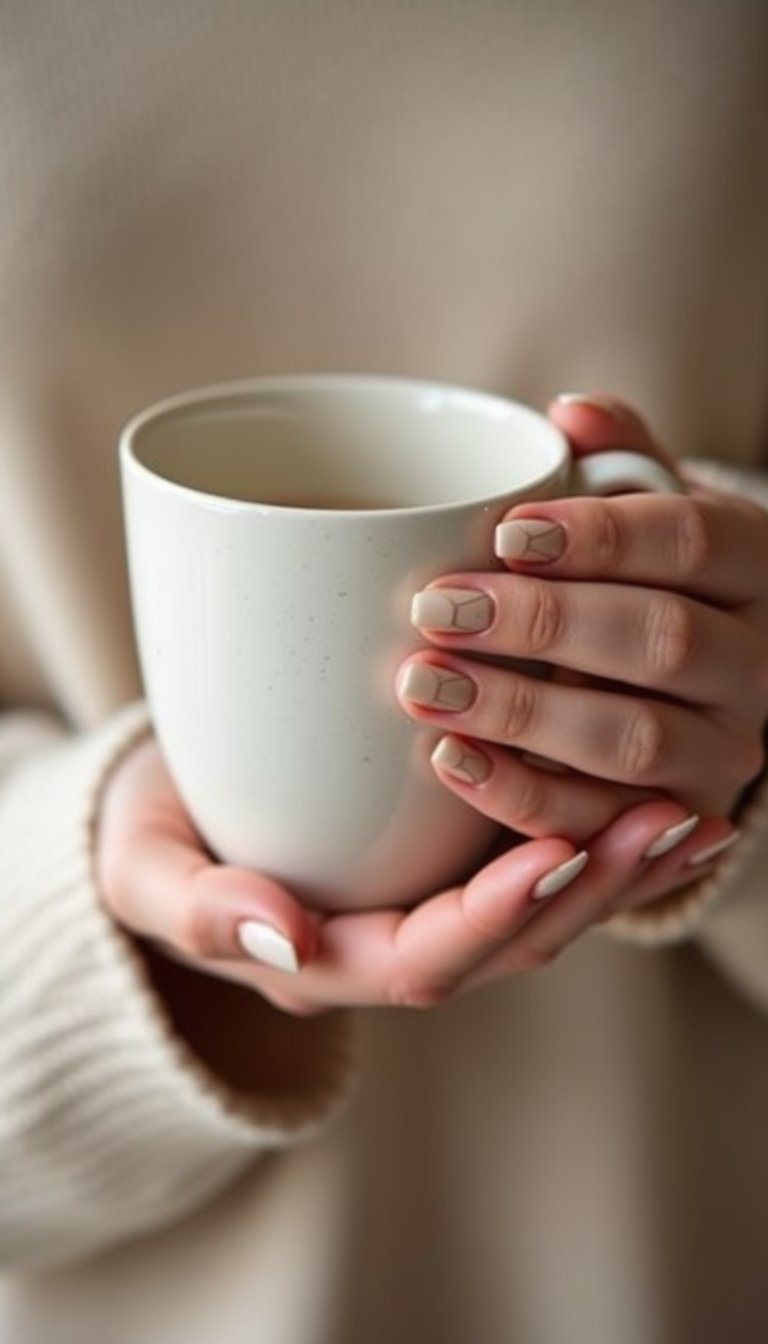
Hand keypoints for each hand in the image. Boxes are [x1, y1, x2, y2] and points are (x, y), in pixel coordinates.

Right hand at [96, 736, 734, 1015]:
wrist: (167, 816)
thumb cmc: (152, 838)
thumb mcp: (145, 870)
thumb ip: (196, 909)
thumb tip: (274, 936)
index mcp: (329, 959)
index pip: (423, 960)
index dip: (490, 914)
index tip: (552, 854)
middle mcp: (396, 944)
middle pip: (510, 941)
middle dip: (592, 888)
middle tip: (666, 823)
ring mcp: (429, 904)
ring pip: (541, 908)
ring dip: (620, 865)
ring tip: (693, 813)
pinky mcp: (449, 859)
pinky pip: (537, 860)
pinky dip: (603, 832)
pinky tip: (662, 791)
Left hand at [397, 393, 767, 840]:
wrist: (686, 697)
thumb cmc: (644, 585)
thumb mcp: (648, 515)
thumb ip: (619, 464)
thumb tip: (570, 413)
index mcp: (750, 568)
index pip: (691, 542)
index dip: (600, 537)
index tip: (501, 534)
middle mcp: (754, 663)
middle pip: (662, 641)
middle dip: (542, 623)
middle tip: (435, 608)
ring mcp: (725, 750)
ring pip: (635, 740)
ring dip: (522, 712)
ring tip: (423, 685)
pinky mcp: (676, 819)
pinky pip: (602, 821)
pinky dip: (522, 796)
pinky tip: (449, 759)